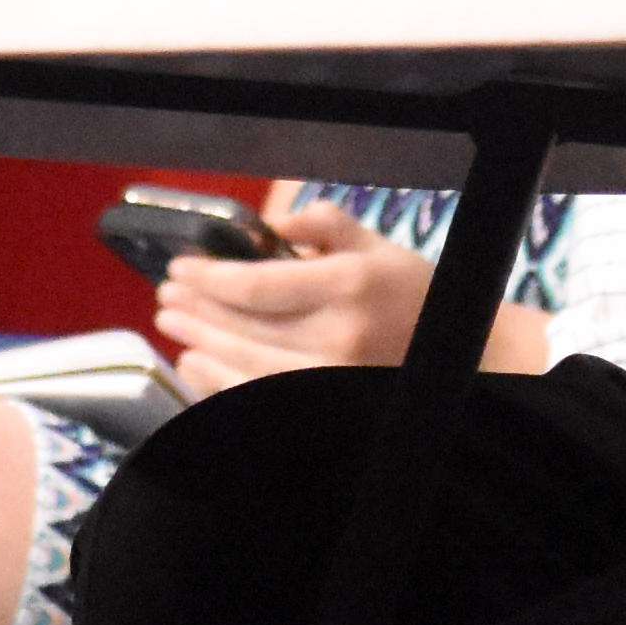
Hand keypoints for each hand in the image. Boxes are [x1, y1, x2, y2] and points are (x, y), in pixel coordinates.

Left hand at [156, 187, 523, 399]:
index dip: (210, 279)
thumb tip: (273, 224)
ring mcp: (333, 376)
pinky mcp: (330, 400)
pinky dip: (220, 382)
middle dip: (196, 309)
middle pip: (245, 326)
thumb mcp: (374, 243)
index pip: (259, 285)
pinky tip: (198, 365)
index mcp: (348, 284)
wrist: (461, 352)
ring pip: (246, 365)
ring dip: (201, 345)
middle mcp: (338, 334)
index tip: (181, 267)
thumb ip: (323, 224)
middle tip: (165, 295)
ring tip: (173, 327)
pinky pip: (260, 394)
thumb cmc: (411, 290)